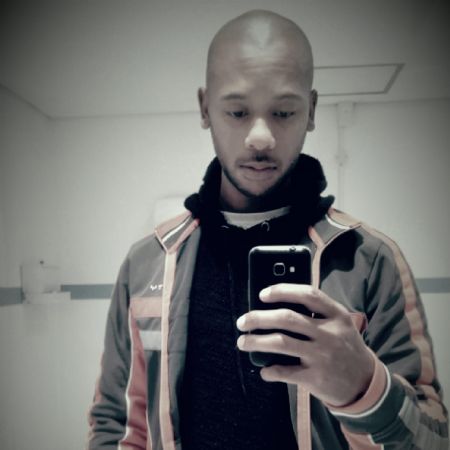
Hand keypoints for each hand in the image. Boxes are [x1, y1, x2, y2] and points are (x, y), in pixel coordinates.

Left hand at [236, 283, 374, 406]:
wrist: (365, 383)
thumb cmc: (344, 346)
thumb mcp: (339, 323)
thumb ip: (316, 312)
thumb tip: (276, 305)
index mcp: (336, 315)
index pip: (307, 295)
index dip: (282, 291)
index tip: (262, 294)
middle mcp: (329, 333)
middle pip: (287, 319)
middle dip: (259, 318)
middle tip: (242, 321)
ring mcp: (322, 356)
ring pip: (281, 343)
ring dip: (256, 342)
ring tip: (242, 342)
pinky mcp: (316, 378)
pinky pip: (286, 372)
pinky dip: (270, 371)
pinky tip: (263, 370)